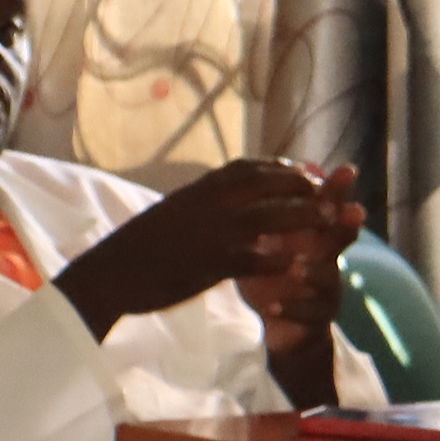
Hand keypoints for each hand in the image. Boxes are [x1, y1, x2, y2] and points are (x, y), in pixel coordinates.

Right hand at [57, 157, 359, 336]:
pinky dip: (280, 260)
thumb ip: (202, 203)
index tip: (306, 174)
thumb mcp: (174, 213)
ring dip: (305, 217)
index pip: (252, 168)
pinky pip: (256, 257)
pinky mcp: (211, 261)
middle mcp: (211, 201)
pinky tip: (298, 266)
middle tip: (329, 197)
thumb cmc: (139, 247)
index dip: (285, 170)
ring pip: (272, 215)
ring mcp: (213, 230)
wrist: (110, 272)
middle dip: (304, 188)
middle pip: (270, 184)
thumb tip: (219, 197)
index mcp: (202, 188)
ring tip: (330, 224)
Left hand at [234, 161, 359, 362]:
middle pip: (341, 239)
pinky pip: (308, 314)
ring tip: (296, 269)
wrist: (287, 325)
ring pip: (326, 279)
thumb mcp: (274, 239)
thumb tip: (276, 167)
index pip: (330, 207)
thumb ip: (275, 209)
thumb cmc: (279, 274)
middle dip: (346, 225)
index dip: (340, 190)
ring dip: (313, 272)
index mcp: (318, 235)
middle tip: (353, 211)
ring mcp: (327, 289)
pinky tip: (273, 307)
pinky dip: (291, 309)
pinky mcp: (317, 318)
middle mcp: (329, 259)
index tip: (347, 170)